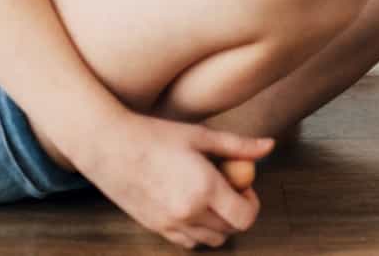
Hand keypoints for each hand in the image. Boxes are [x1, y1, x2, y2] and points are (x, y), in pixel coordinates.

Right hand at [70, 113, 271, 249]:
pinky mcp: (155, 228)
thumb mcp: (201, 136)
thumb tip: (269, 146)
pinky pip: (187, 241)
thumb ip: (238, 146)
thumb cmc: (156, 135)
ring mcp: (170, 224)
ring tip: (210, 198)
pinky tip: (191, 206)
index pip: (244, 217)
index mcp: (205, 189)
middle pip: (230, 230)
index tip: (245, 187)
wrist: (109, 146)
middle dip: (237, 212)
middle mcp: (189, 212)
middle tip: (229, 189)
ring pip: (209, 240)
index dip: (252, 204)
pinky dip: (197, 231)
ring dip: (218, 224)